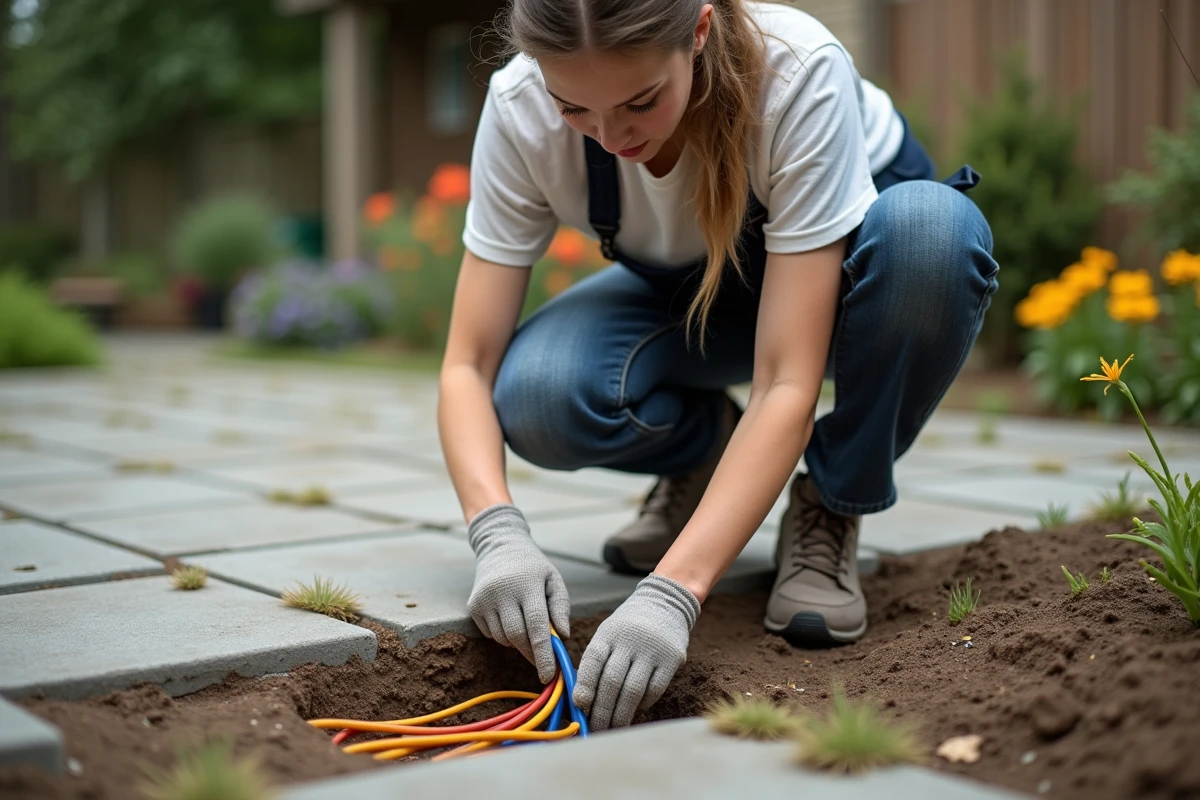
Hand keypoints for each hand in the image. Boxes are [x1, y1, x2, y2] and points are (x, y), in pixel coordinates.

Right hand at [466, 504, 570, 683]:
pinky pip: (491, 634)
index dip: (543, 653)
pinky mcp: (473, 606)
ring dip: (518, 642)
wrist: (499, 547)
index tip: (549, 674)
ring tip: (525, 624)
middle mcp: (502, 592)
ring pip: (503, 638)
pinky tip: (509, 616)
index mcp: (526, 584)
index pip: (536, 626)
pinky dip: (503, 635)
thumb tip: (563, 637)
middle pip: (517, 636)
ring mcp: (484, 599)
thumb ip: (561, 607)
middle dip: (531, 653)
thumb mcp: (553, 579)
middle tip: (542, 661)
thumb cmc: (533, 567)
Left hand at [572, 573, 699, 729]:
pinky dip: (642, 704)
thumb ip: (596, 662)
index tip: (579, 705)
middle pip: (612, 681)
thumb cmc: (628, 626)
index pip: (592, 660)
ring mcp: (652, 649)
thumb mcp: (608, 633)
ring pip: (633, 689)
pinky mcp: (671, 659)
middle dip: (602, 710)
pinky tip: (635, 709)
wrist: (665, 603)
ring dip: (621, 714)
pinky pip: (654, 689)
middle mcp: (629, 640)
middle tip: (596, 729)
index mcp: (608, 633)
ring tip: (614, 728)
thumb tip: (581, 700)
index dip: (584, 684)